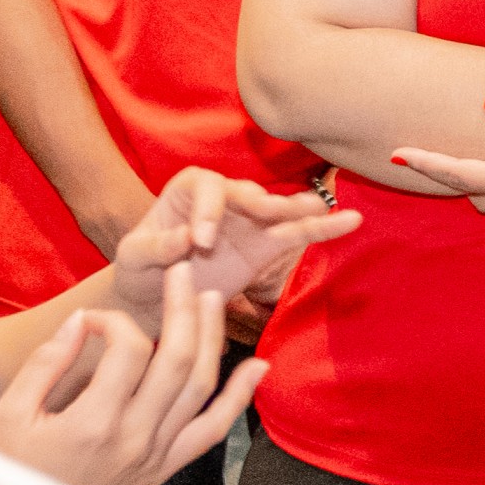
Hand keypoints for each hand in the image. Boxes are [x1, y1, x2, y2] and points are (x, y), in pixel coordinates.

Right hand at [0, 285, 261, 484]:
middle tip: (182, 272)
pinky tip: (258, 367)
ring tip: (211, 298)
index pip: (127, 349)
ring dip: (212, 338)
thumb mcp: (11, 415)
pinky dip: (239, 398)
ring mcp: (158, 455)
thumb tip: (82, 320)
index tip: (92, 319)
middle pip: (176, 360)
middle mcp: (135, 439)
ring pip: (201, 388)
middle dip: (182, 308)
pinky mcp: (168, 467)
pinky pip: (213, 430)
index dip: (112, 320)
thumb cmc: (13, 470)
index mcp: (93, 423)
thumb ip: (47, 364)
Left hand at [104, 165, 355, 313]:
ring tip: (327, 207)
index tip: (202, 240)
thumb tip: (187, 239)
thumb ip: (156, 246)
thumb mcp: (133, 257)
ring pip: (280, 211)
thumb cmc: (139, 271)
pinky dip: (323, 229)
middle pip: (250, 193)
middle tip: (264, 216)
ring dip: (302, 210)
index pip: (208, 186)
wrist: (154, 298)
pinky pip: (298, 235)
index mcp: (189, 190)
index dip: (209, 209)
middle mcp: (225, 198)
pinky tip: (351, 221)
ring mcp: (250, 222)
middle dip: (260, 205)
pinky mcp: (266, 247)